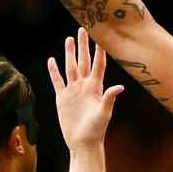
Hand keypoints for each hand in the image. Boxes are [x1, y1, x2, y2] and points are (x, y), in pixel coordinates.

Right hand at [48, 27, 124, 151]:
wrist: (83, 143)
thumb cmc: (96, 130)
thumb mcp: (104, 113)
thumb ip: (109, 98)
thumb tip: (120, 87)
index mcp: (95, 88)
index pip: (98, 65)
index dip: (99, 51)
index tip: (101, 36)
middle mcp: (84, 86)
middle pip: (83, 61)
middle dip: (83, 46)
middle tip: (83, 29)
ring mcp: (73, 91)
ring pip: (70, 67)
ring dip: (69, 54)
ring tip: (69, 39)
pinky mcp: (62, 98)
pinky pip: (57, 81)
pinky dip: (54, 71)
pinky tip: (52, 60)